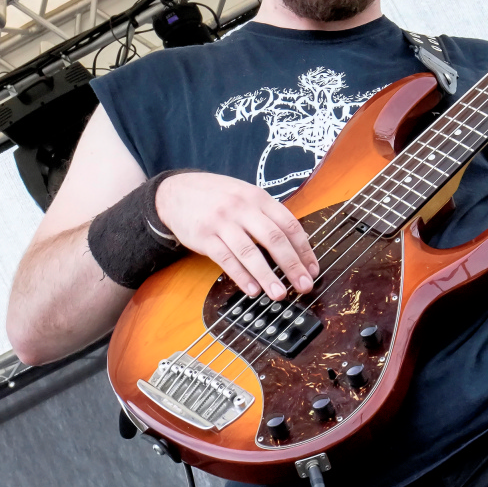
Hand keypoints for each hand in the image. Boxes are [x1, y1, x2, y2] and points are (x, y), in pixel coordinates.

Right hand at [155, 172, 318, 299]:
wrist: (176, 192)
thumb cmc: (218, 197)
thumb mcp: (246, 195)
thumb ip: (268, 216)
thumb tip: (296, 246)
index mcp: (258, 197)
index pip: (289, 224)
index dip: (304, 249)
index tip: (312, 269)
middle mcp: (242, 208)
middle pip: (274, 239)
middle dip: (292, 265)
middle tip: (304, 286)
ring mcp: (222, 222)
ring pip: (250, 252)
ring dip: (267, 276)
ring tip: (279, 294)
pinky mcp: (204, 236)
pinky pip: (226, 259)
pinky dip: (241, 276)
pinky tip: (253, 290)